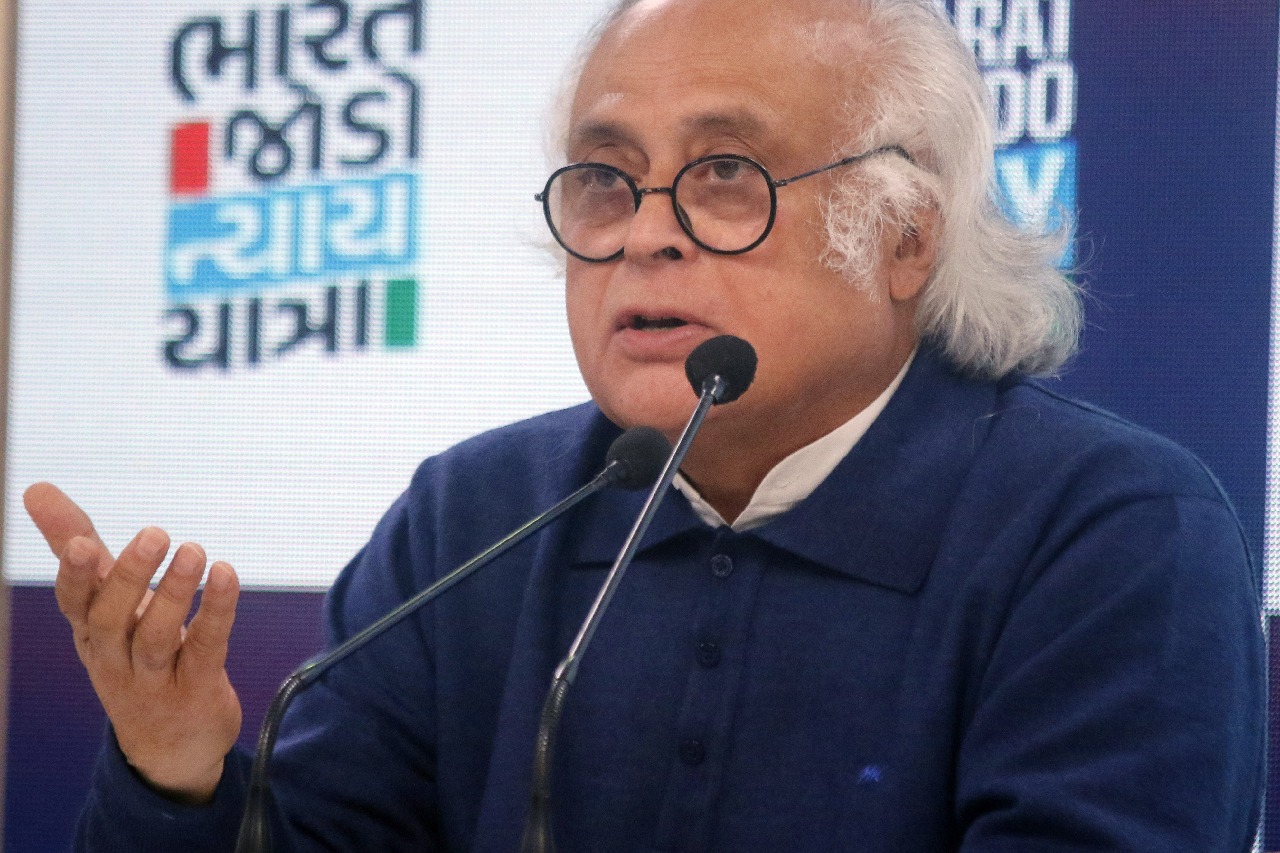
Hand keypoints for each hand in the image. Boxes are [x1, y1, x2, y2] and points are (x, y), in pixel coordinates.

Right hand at [24, 482, 242, 803]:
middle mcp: (115, 658)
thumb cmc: (131, 657)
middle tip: (155, 534)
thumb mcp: (101, 604)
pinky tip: (226, 575)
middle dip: (129, 577)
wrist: (170, 748)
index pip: (73, 605)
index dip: (74, 577)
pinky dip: (216, 611)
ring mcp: (154, 679)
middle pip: (112, 620)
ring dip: (174, 592)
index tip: (79, 543)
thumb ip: (75, 546)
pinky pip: (205, 647)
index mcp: (90, 634)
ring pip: (157, 637)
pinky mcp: (196, 689)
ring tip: (194, 551)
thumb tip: (36, 488)